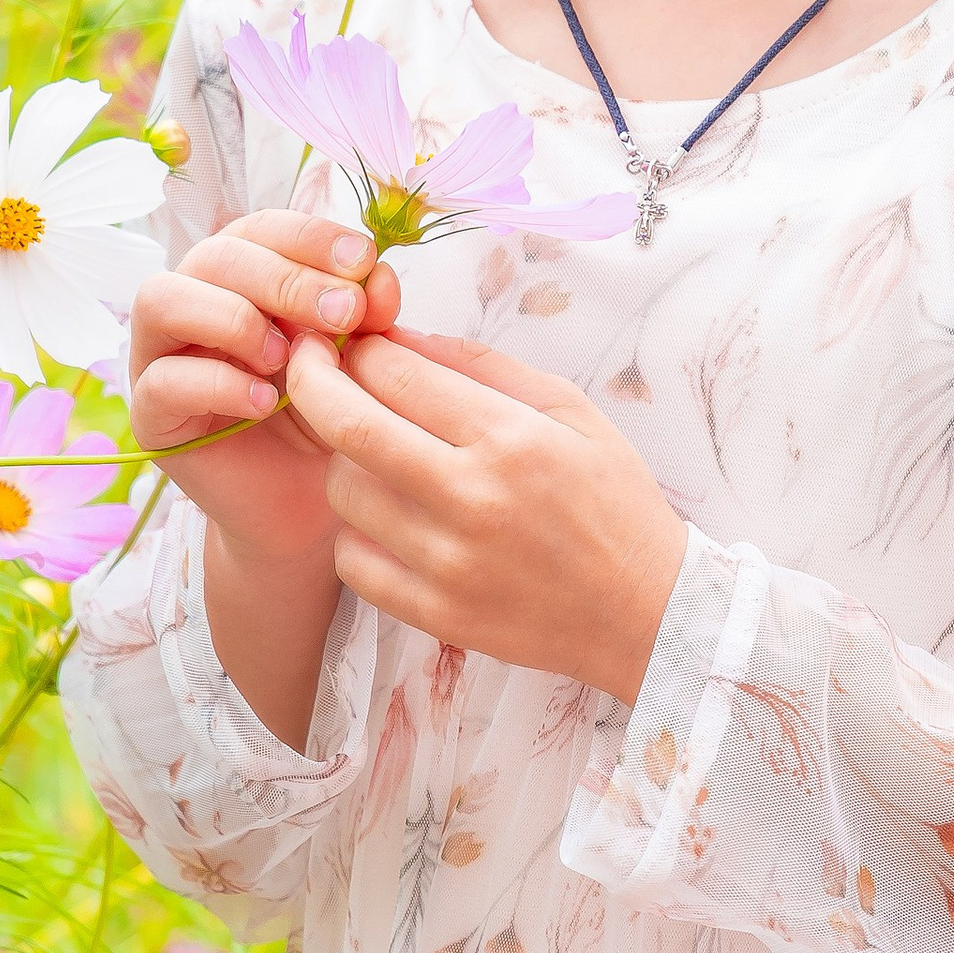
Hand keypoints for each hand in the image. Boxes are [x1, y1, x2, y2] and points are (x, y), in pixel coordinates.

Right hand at [127, 212, 400, 566]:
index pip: (262, 229)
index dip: (310, 236)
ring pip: (162, 298)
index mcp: (242, 274)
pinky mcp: (150, 416)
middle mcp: (192, 301)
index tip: (365, 260)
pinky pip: (163, 381)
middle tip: (344, 312)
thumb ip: (365, 315)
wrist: (314, 504)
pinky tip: (265, 403)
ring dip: (234, 317)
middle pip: (214, 255)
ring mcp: (160, 356)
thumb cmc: (331, 416)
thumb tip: (378, 277)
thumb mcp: (356, 359)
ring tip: (289, 357)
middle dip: (284, 277)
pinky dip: (219, 383)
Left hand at [283, 326, 688, 707]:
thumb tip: (401, 338)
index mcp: (510, 437)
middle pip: (349, 426)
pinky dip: (356, 533)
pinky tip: (388, 520)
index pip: (396, 374)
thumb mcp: (569, 409)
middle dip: (312, 382)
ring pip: (343, 493)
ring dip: (345, 462)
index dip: (357, 347)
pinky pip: (352, 561)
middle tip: (308, 366)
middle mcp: (474, 498)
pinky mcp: (436, 613)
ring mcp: (450, 563)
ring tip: (376, 456)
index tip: (348, 341)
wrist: (645, 609)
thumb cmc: (612, 499)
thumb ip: (483, 368)